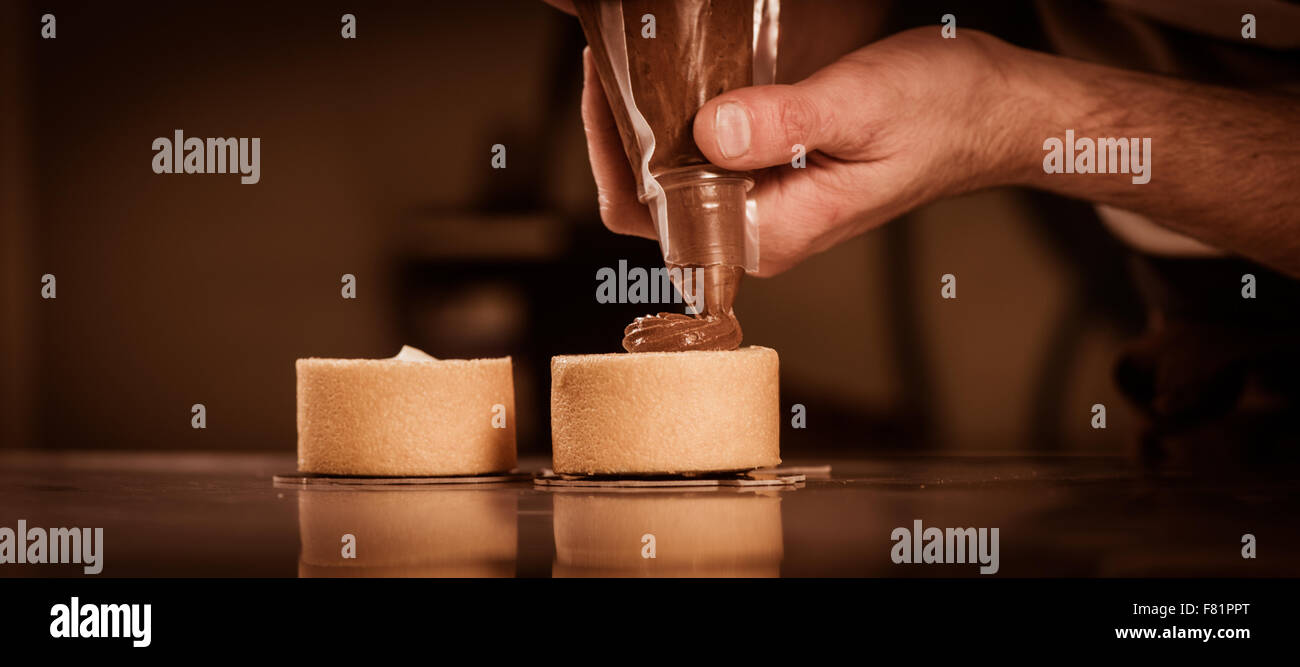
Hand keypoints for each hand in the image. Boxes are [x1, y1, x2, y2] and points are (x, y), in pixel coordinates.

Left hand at [582, 28, 1023, 275]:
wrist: (994, 112)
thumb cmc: (944, 115)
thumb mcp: (860, 107)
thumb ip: (783, 126)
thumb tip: (706, 134)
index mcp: (769, 234)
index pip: (651, 212)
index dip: (610, 150)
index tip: (603, 80)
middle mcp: (757, 233)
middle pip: (650, 196)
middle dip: (618, 129)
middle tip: (609, 55)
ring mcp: (762, 208)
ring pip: (673, 174)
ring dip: (646, 120)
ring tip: (630, 57)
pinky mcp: (772, 181)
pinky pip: (704, 157)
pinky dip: (680, 116)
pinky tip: (674, 74)